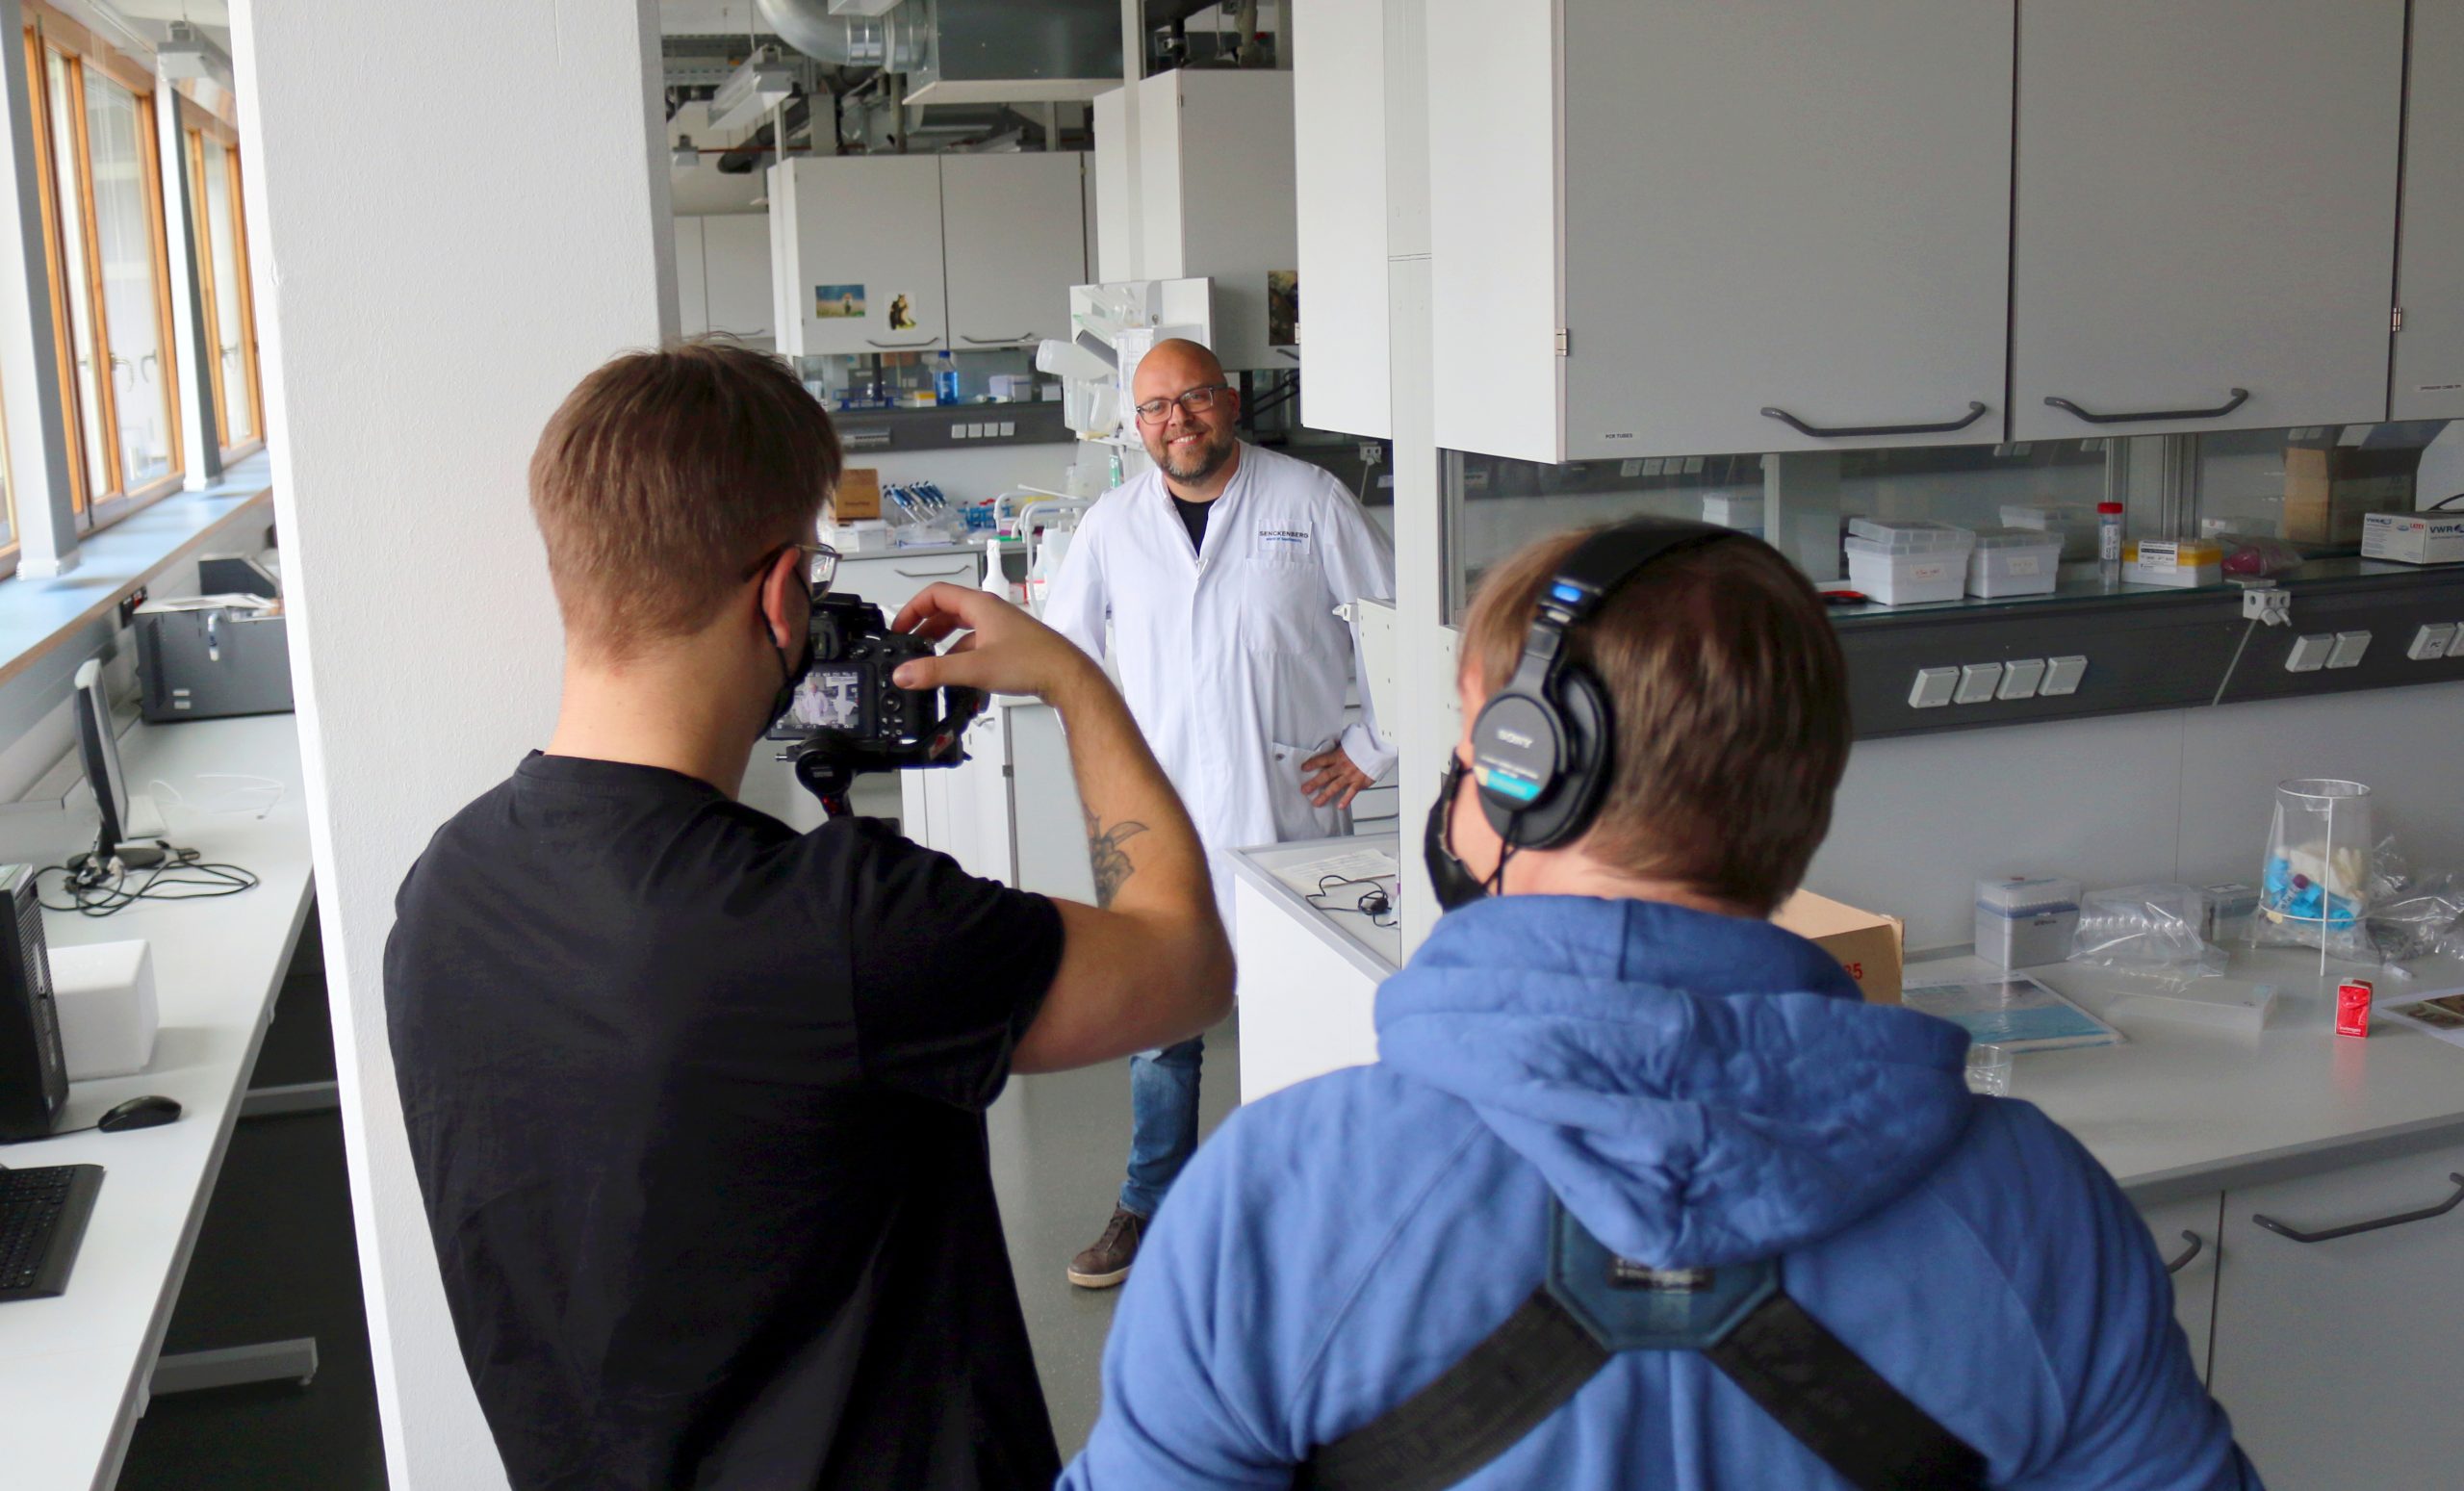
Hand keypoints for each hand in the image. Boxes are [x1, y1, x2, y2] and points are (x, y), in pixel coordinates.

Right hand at [890, 583, 1101, 701]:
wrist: (1067, 676)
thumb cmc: (1033, 661)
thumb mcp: (975, 668)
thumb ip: (935, 671)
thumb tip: (904, 673)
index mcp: (980, 605)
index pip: (936, 594)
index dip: (913, 608)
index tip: (900, 627)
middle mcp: (991, 612)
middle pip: (948, 611)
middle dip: (926, 628)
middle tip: (910, 645)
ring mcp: (1001, 628)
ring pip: (963, 630)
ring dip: (944, 645)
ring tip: (930, 664)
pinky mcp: (1009, 645)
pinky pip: (977, 645)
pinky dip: (963, 657)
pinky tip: (958, 678)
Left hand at [1300, 746, 1373, 809]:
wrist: (1379, 748)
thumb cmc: (1364, 745)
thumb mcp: (1349, 741)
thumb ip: (1339, 746)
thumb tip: (1330, 745)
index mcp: (1339, 755)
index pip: (1323, 759)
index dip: (1312, 763)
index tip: (1303, 768)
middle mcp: (1343, 766)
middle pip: (1326, 775)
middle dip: (1314, 783)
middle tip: (1304, 790)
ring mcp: (1351, 775)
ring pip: (1336, 786)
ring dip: (1325, 795)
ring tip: (1316, 803)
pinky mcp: (1360, 781)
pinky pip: (1352, 792)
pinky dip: (1346, 800)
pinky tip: (1339, 806)